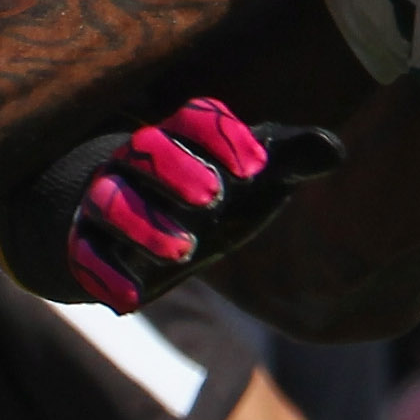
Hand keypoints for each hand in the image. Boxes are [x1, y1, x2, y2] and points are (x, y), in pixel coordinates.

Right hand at [65, 99, 341, 312]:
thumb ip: (289, 161)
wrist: (144, 235)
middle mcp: (137, 162)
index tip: (257, 168)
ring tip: (186, 253)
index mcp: (181, 136)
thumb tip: (333, 147)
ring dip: (146, 226)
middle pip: (144, 150)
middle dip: (177, 171)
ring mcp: (107, 202)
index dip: (221, 137)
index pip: (193, 118)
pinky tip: (132, 301)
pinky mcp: (87, 246)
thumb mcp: (250, 182)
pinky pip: (86, 255)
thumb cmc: (208, 196)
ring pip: (112, 201)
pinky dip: (106, 277)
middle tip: (215, 199)